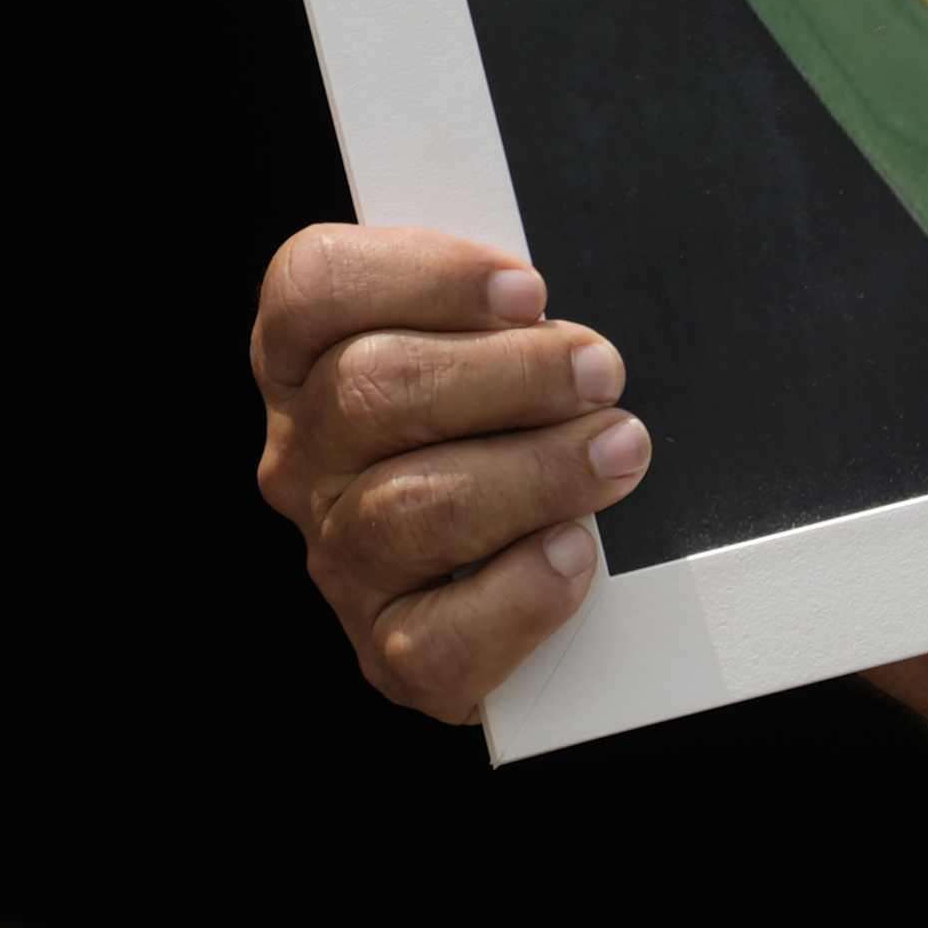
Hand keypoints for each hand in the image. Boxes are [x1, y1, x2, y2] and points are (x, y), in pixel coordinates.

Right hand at [248, 223, 647, 721]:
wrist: (539, 568)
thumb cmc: (526, 420)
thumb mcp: (506, 337)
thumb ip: (510, 305)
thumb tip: (562, 301)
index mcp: (315, 361)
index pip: (312, 288)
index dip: (425, 276)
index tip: (529, 290)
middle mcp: (309, 457)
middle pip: (374, 389)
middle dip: (514, 373)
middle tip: (600, 372)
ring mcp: (341, 558)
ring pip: (412, 507)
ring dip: (538, 471)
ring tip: (618, 450)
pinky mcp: (391, 651)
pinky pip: (436, 636)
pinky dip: (521, 591)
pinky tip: (574, 551)